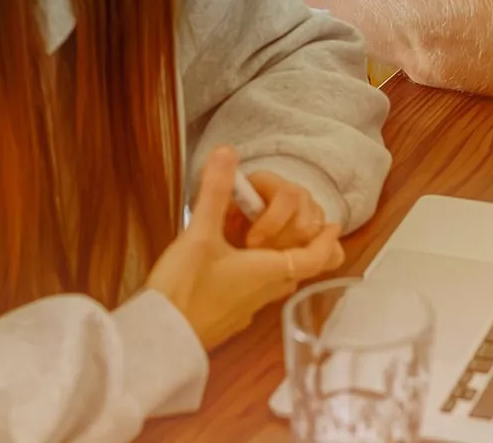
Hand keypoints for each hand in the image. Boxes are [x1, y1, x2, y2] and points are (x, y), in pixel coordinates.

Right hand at [145, 147, 343, 350]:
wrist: (160, 340)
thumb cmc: (183, 289)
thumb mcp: (199, 234)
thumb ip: (215, 192)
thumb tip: (226, 153)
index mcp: (268, 270)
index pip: (314, 258)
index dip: (326, 241)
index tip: (333, 226)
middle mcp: (266, 292)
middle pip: (300, 268)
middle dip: (303, 243)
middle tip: (295, 222)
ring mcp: (248, 308)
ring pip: (278, 279)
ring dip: (279, 256)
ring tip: (263, 236)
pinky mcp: (230, 316)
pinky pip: (257, 291)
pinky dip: (259, 271)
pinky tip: (234, 261)